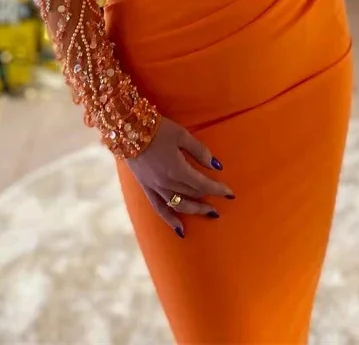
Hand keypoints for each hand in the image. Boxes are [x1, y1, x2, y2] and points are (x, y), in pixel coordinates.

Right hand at [127, 115, 234, 238]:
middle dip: (208, 200)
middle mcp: (168, 183)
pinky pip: (160, 209)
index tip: (230, 193)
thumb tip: (216, 165)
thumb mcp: (182, 134)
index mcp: (178, 169)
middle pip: (193, 196)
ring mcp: (156, 188)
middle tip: (220, 205)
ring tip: (208, 214)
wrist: (128, 130)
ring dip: (195, 211)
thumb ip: (200, 151)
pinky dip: (170, 220)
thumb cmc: (158, 129)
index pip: (203, 184)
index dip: (218, 189)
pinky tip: (180, 230)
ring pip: (179, 205)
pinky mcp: (147, 189)